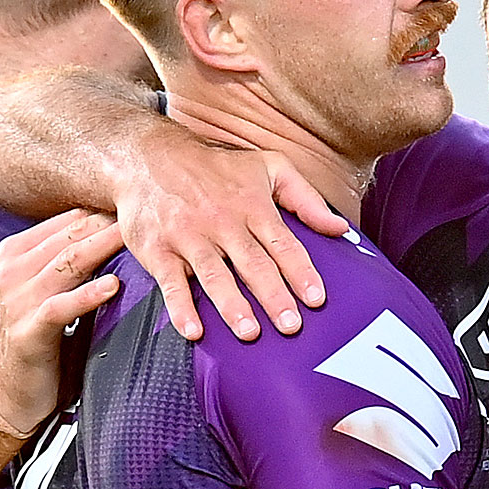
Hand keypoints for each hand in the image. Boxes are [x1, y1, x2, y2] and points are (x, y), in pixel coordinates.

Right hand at [0, 209, 124, 434]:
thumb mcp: (49, 287)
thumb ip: (71, 260)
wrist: (5, 389)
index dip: (105, 209)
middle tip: (150, 211)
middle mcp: (15, 270)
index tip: (142, 199)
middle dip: (110, 222)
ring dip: (103, 248)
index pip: (69, 220)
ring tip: (136, 237)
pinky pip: (60, 307)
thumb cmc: (38, 332)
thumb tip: (119, 229)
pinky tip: (113, 286)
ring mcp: (18, 300)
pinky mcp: (28, 331)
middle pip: (71, 236)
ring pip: (67, 263)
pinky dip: (88, 295)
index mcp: (18, 253)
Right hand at [112, 137, 347, 341]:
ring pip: (213, 274)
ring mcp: (188, 235)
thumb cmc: (216, 168)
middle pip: (252, 263)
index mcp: (252, 205)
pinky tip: (194, 331)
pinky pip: (170, 282)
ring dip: (232, 305)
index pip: (282, 243)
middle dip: (273, 295)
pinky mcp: (157, 249)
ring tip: (250, 333)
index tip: (316, 299)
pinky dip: (180, 307)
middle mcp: (222, 221)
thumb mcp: (268, 167)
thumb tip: (341, 228)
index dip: (300, 272)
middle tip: (291, 326)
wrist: (147, 156)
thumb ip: (306, 198)